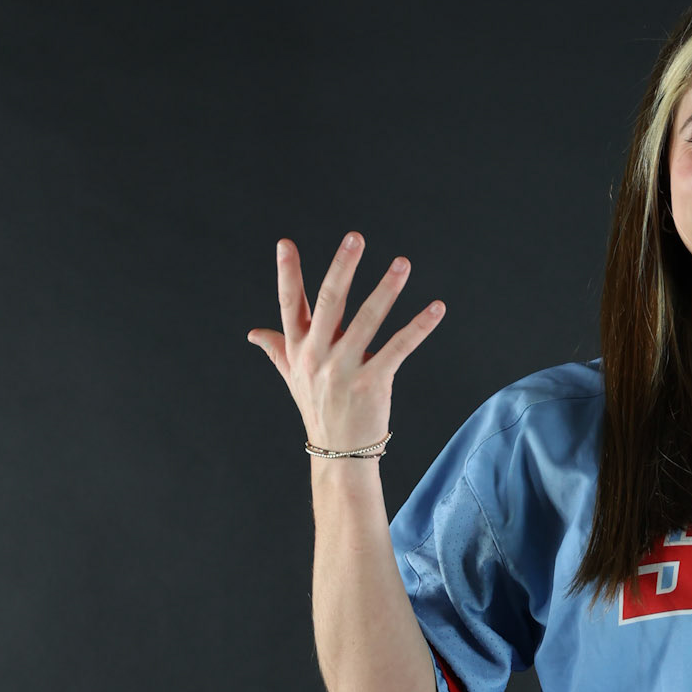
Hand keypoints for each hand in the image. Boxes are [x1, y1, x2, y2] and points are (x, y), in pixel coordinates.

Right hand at [248, 233, 445, 449]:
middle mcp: (318, 355)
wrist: (338, 453)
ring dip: (387, 289)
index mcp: (298, 349)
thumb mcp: (293, 377)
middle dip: (342, 267)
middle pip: (329, 302)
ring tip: (402, 263)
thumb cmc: (318, 408)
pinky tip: (436, 308)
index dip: (287, 274)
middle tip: (355, 237)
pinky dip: (419, 327)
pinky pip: (399, 347)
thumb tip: (254, 332)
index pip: (289, 304)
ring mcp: (345, 369)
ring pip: (368, 319)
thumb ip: (278, 349)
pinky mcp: (372, 383)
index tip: (285, 244)